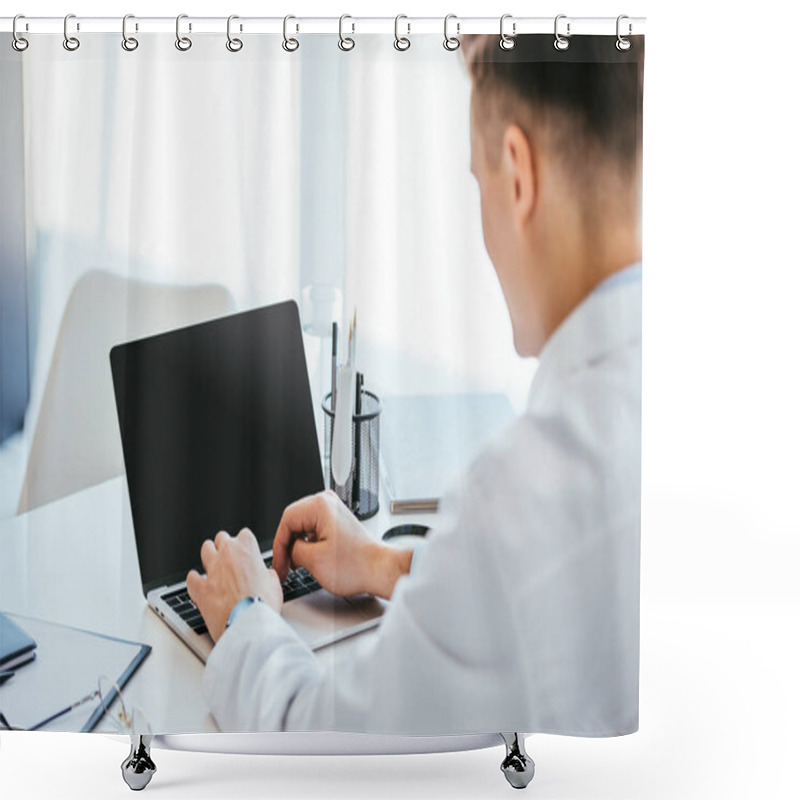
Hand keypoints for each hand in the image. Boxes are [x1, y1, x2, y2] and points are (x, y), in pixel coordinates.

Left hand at [186, 528, 282, 642]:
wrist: (248, 623)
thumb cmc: (263, 604)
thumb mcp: (275, 584)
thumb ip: (267, 574)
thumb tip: (266, 576)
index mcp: (246, 549)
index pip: (244, 534)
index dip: (245, 544)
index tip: (247, 552)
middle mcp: (227, 555)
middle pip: (222, 538)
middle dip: (225, 546)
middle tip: (230, 557)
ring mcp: (212, 570)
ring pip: (205, 549)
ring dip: (209, 555)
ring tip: (214, 564)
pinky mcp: (201, 588)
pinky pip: (192, 577)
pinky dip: (194, 580)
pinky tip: (198, 583)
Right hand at [273, 490, 412, 600]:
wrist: (380, 569)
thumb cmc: (357, 565)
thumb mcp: (314, 561)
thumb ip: (293, 551)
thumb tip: (289, 550)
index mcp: (320, 506)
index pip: (287, 521)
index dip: (279, 545)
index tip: (279, 563)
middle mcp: (327, 503)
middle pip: (293, 521)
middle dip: (288, 546)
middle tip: (285, 567)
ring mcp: (333, 511)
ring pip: (303, 526)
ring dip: (298, 546)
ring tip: (299, 566)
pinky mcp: (337, 521)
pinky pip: (313, 529)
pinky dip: (309, 545)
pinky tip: (309, 560)